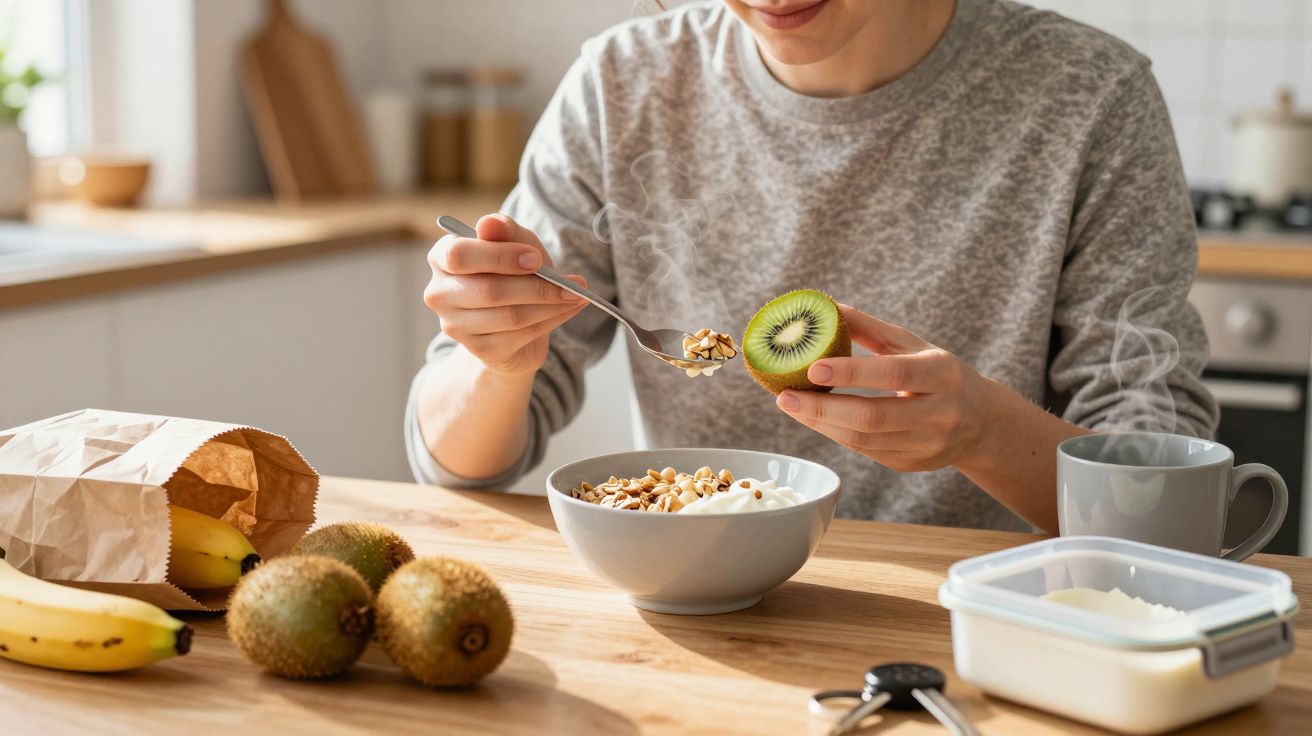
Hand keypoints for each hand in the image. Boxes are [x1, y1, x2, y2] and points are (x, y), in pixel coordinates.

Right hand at [424, 214, 588, 375]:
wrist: (516, 319)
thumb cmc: (513, 271)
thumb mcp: (516, 243)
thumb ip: (506, 230)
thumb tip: (488, 223)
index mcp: (442, 257)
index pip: (460, 256)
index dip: (501, 257)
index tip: (536, 258)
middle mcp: (439, 293)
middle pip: (489, 291)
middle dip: (536, 287)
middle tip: (570, 283)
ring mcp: (455, 326)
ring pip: (509, 316)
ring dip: (550, 305)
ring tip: (576, 295)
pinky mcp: (478, 350)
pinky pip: (520, 335)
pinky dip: (551, 320)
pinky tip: (567, 310)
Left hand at [775, 305, 991, 472]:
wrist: (980, 423)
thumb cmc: (937, 373)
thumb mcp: (913, 345)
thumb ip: (871, 328)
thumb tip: (826, 305)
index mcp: (942, 374)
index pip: (894, 373)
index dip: (852, 373)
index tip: (812, 368)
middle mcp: (940, 413)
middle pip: (874, 417)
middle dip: (822, 408)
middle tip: (784, 396)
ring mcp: (927, 445)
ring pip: (864, 441)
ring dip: (821, 424)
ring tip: (791, 405)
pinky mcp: (912, 465)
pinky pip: (866, 452)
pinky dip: (835, 435)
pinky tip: (814, 419)